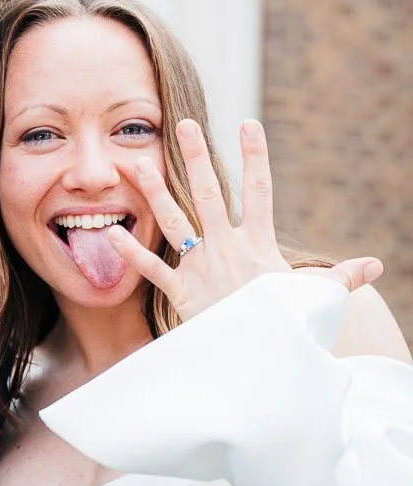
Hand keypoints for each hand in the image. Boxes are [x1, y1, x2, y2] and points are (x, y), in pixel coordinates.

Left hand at [106, 118, 382, 321]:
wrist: (265, 362)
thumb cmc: (291, 328)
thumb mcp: (318, 298)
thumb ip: (341, 277)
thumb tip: (375, 266)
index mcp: (259, 243)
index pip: (259, 190)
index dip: (255, 156)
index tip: (248, 124)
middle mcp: (228, 247)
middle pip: (209, 193)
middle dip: (196, 157)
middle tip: (183, 124)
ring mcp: (203, 268)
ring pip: (175, 221)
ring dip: (155, 192)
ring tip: (136, 163)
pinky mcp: (183, 293)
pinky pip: (154, 269)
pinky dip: (132, 253)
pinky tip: (110, 234)